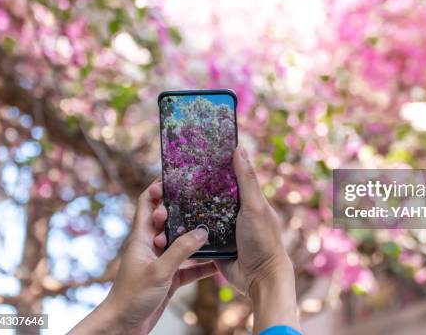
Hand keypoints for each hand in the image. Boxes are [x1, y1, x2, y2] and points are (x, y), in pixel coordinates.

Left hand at [70, 180, 216, 334]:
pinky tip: (218, 261)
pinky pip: (189, 266)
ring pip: (181, 242)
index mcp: (141, 237)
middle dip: (184, 209)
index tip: (176, 178)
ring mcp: (160, 261)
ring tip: (214, 226)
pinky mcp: (169, 277)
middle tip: (202, 199)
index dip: (158, 188)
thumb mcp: (159, 271)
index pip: (147, 203)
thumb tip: (202, 232)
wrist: (123, 326)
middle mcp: (151, 245)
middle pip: (168, 220)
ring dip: (194, 237)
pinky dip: (202, 264)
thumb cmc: (132, 297)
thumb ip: (180, 250)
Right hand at [153, 147, 299, 333]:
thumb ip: (247, 179)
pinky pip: (195, 235)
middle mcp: (233, 212)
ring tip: (162, 202)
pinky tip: (167, 224)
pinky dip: (184, 231)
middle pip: (208, 196)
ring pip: (199, 215)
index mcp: (246, 199)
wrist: (259, 279)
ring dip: (184, 211)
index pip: (226, 177)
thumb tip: (239, 147)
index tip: (190, 156)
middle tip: (168, 181)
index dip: (211, 167)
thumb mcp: (254, 206)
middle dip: (191, 190)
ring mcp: (222, 230)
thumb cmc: (262, 240)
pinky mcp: (212, 246)